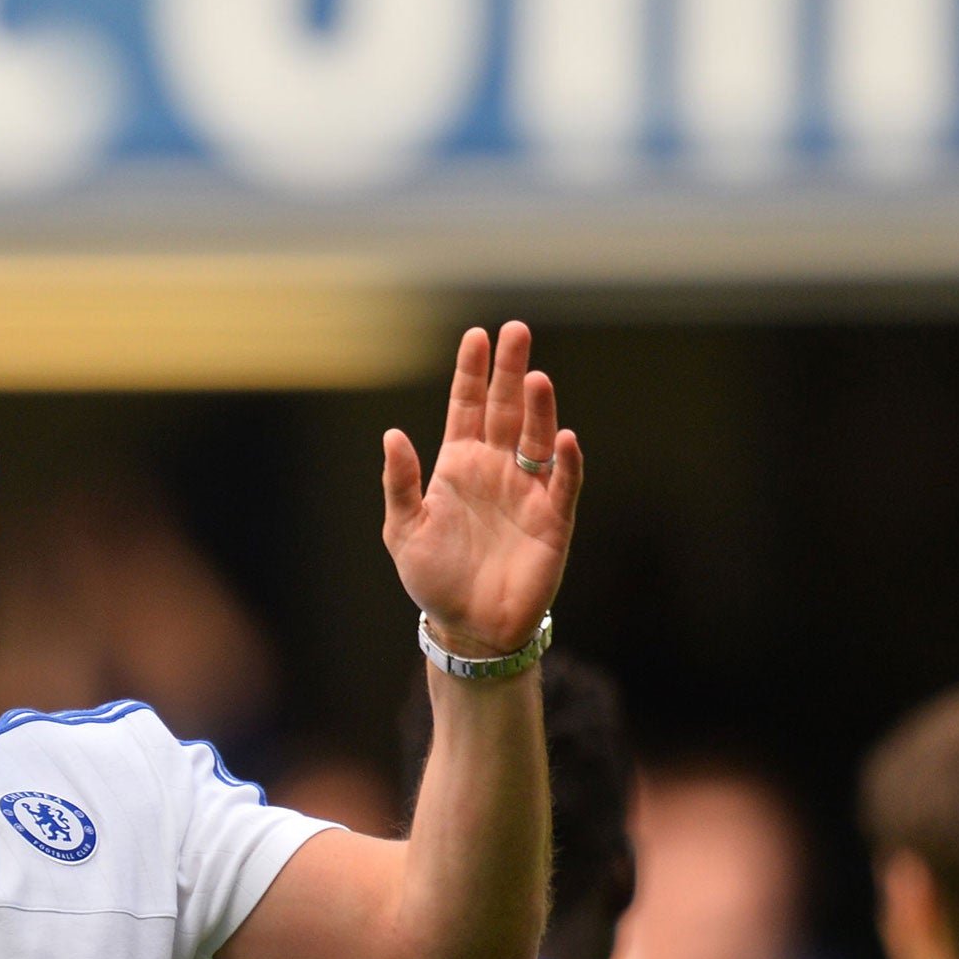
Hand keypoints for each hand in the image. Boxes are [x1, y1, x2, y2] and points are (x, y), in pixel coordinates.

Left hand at [381, 322, 581, 656]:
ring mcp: (527, 491)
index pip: (467, 407)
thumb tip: (392, 434)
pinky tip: (564, 438)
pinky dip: (566, 462)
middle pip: (505, 410)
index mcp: (458, 465)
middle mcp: (496, 469)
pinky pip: (563, 484)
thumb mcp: (404, 529)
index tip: (476, 336)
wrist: (469, 627)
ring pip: (536, 438)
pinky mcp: (553, 520)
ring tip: (535, 377)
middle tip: (516, 331)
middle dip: (509, 371)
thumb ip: (400, 483)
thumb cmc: (433, 577)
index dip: (472, 373)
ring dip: (538, 409)